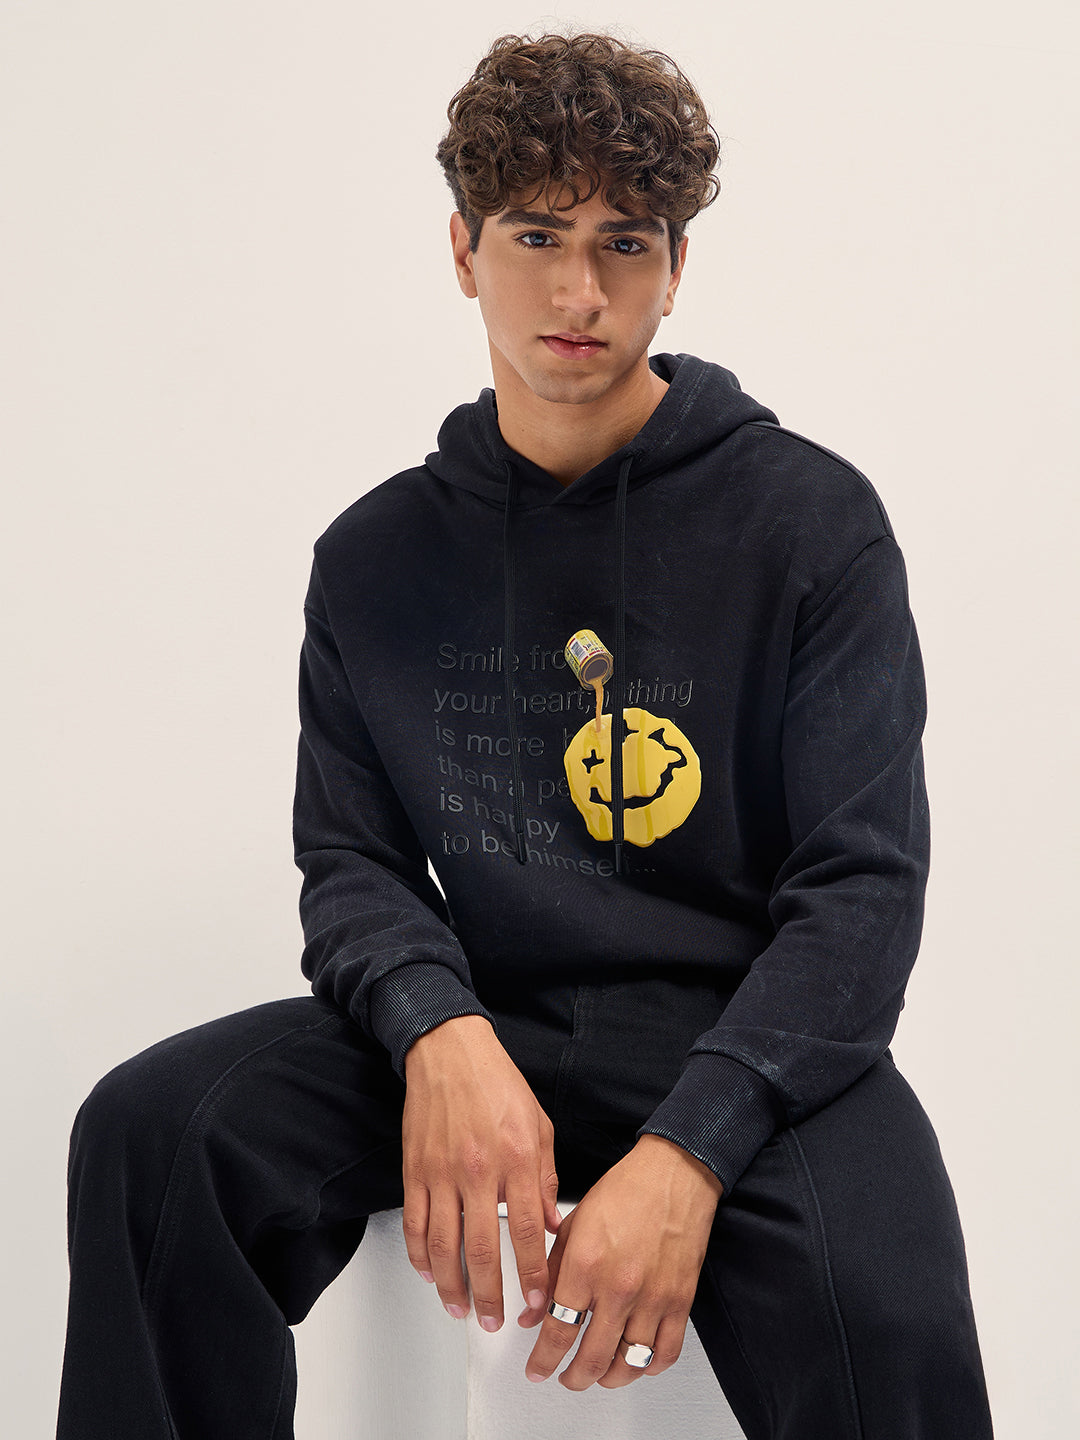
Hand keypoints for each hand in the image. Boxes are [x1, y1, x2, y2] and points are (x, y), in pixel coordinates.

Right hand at [401, 1015, 560, 1332]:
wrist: (449, 1051)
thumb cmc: (496, 1082)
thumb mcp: (539, 1125)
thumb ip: (546, 1177)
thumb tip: (551, 1224)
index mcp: (517, 1158)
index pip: (526, 1230)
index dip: (531, 1272)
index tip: (535, 1300)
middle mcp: (479, 1169)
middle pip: (482, 1249)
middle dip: (491, 1295)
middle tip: (496, 1321)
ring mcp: (442, 1172)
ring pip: (443, 1245)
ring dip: (452, 1285)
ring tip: (461, 1308)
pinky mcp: (415, 1170)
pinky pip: (416, 1223)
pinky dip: (420, 1254)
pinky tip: (429, 1272)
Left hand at [521, 1134, 722, 1389]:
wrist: (673, 1173)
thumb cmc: (626, 1191)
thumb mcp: (573, 1224)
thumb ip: (550, 1272)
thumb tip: (533, 1314)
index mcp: (586, 1264)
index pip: (557, 1330)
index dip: (542, 1359)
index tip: (536, 1369)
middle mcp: (619, 1286)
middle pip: (591, 1358)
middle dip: (571, 1378)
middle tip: (563, 1377)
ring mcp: (652, 1297)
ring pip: (628, 1364)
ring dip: (607, 1379)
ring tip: (596, 1375)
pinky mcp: (680, 1301)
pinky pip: (665, 1354)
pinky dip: (648, 1368)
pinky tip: (635, 1362)